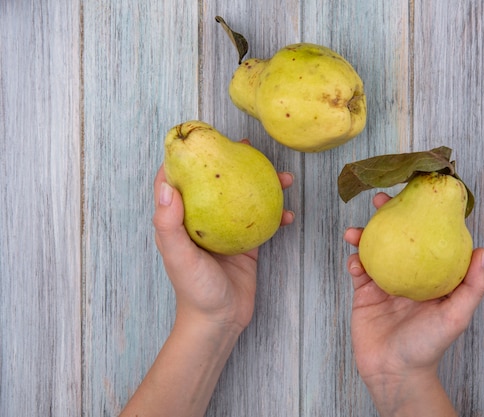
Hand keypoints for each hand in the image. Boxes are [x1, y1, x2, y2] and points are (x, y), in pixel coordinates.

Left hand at [152, 162, 293, 332]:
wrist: (220, 321)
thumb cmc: (194, 291)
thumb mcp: (178, 257)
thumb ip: (169, 224)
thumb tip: (166, 186)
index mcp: (181, 220)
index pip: (177, 180)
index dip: (186, 156)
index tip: (201, 137)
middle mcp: (203, 220)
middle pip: (217, 182)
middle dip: (233, 162)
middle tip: (249, 147)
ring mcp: (227, 230)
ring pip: (245, 197)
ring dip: (264, 184)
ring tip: (283, 177)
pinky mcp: (247, 243)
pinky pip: (264, 221)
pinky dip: (278, 215)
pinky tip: (289, 213)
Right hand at [344, 192, 483, 416]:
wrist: (395, 372)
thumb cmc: (429, 346)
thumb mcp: (456, 315)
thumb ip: (472, 285)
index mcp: (430, 276)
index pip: (427, 239)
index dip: (422, 216)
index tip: (416, 197)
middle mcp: (408, 274)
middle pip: (397, 237)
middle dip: (388, 216)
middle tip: (381, 200)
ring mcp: (384, 282)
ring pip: (373, 250)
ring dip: (363, 236)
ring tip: (354, 231)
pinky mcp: (364, 294)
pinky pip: (358, 270)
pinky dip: (354, 261)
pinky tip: (354, 259)